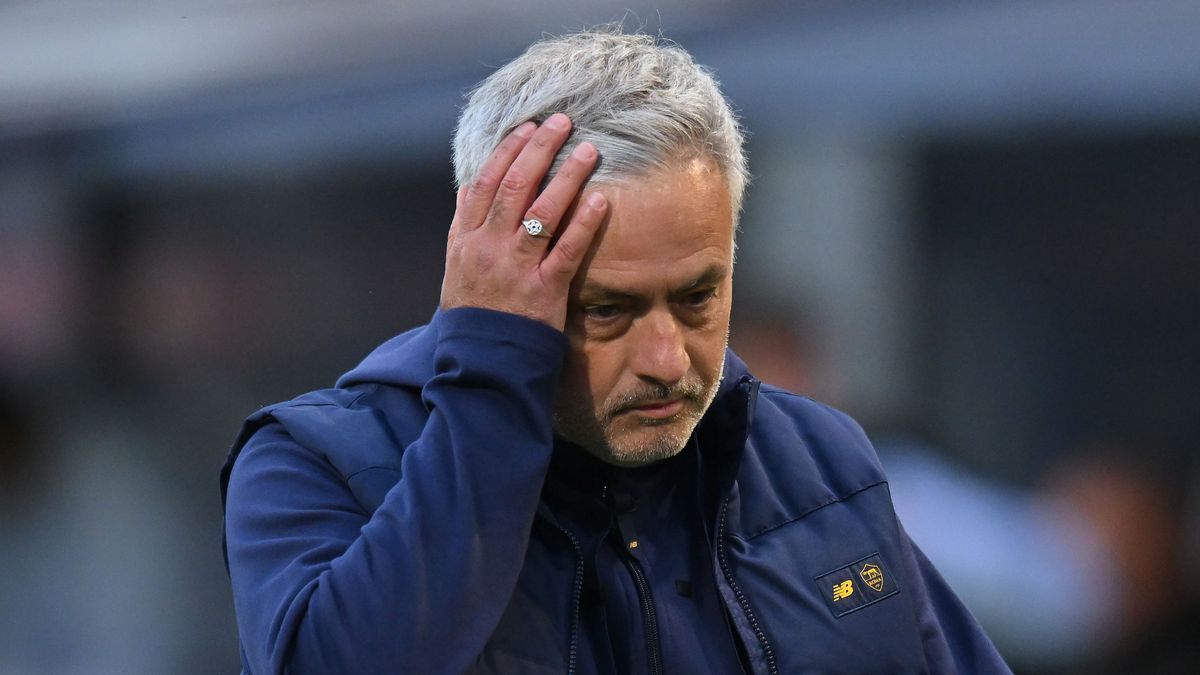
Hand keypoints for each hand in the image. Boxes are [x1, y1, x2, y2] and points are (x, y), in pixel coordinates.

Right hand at [440, 113, 607, 330]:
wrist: (480, 362)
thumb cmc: (473, 313)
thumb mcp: (456, 268)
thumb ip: (462, 227)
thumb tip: (468, 188)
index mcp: (466, 239)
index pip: (486, 182)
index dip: (507, 151)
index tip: (528, 127)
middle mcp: (488, 247)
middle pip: (514, 186)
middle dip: (539, 149)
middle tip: (562, 123)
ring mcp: (516, 268)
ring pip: (541, 211)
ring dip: (567, 175)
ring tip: (589, 150)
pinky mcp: (543, 290)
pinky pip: (566, 250)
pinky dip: (583, 223)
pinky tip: (601, 199)